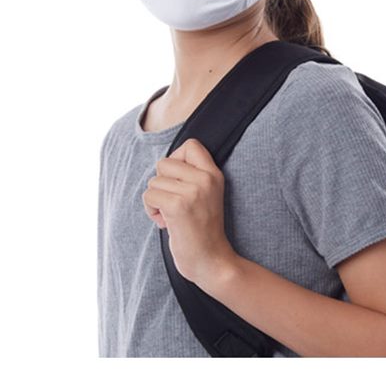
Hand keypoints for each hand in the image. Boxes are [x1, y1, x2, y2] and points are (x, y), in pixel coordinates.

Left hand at [142, 138, 237, 283]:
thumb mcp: (206, 194)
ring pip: (154, 182)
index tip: (179, 181)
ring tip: (171, 216)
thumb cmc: (202, 229)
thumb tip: (162, 164)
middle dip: (161, 183)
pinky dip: (151, 211)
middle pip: (164, 163)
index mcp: (214, 174)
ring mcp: (193, 191)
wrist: (212, 261)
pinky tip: (165, 223)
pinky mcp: (178, 206)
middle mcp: (206, 179)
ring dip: (155, 200)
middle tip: (173, 203)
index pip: (191, 145)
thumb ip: (192, 176)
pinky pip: (149, 196)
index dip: (176, 159)